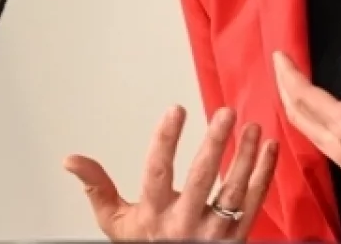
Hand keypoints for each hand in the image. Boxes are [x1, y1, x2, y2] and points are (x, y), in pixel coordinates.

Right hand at [64, 105, 277, 241]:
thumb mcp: (117, 222)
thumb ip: (97, 188)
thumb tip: (71, 160)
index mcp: (154, 216)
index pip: (157, 172)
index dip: (165, 140)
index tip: (175, 110)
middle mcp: (184, 225)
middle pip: (201, 178)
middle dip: (214, 143)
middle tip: (225, 113)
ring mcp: (214, 233)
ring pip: (234, 190)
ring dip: (245, 155)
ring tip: (251, 127)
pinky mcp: (238, 237)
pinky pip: (256, 201)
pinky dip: (265, 172)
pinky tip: (269, 147)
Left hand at [273, 43, 340, 203]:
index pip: (304, 97)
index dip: (289, 74)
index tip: (279, 54)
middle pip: (299, 117)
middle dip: (285, 89)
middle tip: (281, 65)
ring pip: (309, 133)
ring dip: (296, 107)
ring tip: (293, 84)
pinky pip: (322, 144)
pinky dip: (311, 123)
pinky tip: (318, 114)